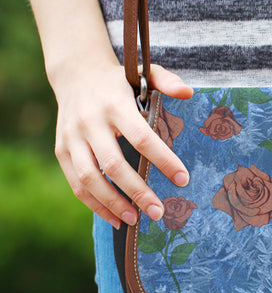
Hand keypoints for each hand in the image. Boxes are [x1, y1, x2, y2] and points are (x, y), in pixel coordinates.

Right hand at [53, 61, 193, 229]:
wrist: (76, 74)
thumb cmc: (119, 81)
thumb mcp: (144, 73)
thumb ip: (167, 81)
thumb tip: (189, 93)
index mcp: (114, 104)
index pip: (141, 137)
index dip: (162, 160)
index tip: (183, 179)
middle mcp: (90, 122)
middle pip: (113, 163)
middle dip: (137, 191)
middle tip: (159, 212)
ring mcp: (72, 137)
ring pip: (89, 178)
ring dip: (112, 203)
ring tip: (136, 220)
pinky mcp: (61, 150)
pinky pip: (75, 183)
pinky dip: (94, 204)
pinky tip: (115, 219)